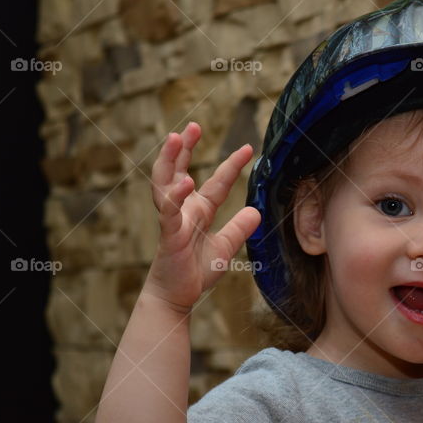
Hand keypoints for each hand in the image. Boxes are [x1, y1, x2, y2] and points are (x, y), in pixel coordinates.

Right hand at [143, 122, 260, 311]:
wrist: (176, 296)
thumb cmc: (194, 272)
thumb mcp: (224, 248)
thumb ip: (238, 229)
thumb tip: (257, 212)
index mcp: (198, 211)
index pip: (216, 182)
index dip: (231, 165)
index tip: (248, 148)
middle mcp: (183, 210)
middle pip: (180, 171)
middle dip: (184, 147)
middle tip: (192, 125)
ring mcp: (173, 220)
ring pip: (166, 184)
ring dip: (170, 160)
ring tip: (176, 138)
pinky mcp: (168, 236)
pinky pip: (169, 213)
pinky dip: (175, 197)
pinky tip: (184, 182)